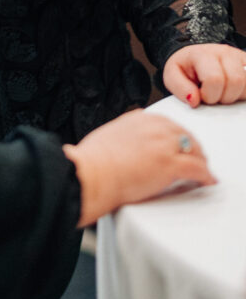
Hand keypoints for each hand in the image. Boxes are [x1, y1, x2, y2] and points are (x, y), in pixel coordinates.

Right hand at [63, 109, 216, 226]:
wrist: (91, 172)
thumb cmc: (92, 160)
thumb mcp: (108, 135)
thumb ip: (124, 135)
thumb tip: (126, 146)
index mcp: (138, 118)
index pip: (166, 122)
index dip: (176, 135)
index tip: (178, 143)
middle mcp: (154, 127)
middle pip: (183, 134)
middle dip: (191, 146)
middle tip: (195, 157)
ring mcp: (163, 145)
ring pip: (194, 149)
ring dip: (200, 159)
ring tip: (203, 170)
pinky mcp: (170, 165)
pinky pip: (197, 169)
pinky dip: (205, 175)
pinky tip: (206, 181)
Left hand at [163, 43, 245, 106]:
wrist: (193, 56)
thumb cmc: (185, 67)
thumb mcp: (172, 76)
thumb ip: (180, 88)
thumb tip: (194, 100)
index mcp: (203, 54)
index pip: (215, 79)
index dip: (209, 95)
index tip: (202, 97)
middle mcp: (224, 52)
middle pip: (236, 81)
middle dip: (225, 97)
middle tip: (215, 97)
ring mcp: (239, 57)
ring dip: (237, 95)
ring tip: (224, 93)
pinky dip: (245, 92)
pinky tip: (235, 92)